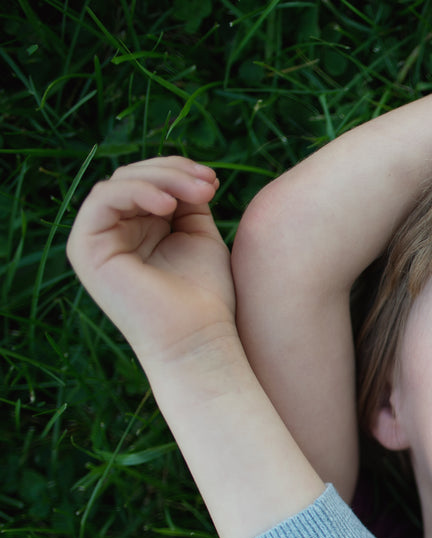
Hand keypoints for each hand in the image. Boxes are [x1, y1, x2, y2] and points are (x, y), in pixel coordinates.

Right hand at [67, 156, 233, 363]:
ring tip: (201, 194)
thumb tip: (187, 173)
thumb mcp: (199, 236)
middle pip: (133, 177)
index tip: (214, 181)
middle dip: (174, 172)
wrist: (197, 340)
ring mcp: (95, 239)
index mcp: (137, 228)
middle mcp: (112, 232)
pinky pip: (104, 199)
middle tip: (210, 185)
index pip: (148, 181)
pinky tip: (169, 205)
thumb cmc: (206, 298)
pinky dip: (137, 192)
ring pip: (120, 183)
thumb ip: (188, 202)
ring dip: (163, 180)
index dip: (179, 172)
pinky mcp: (85, 248)